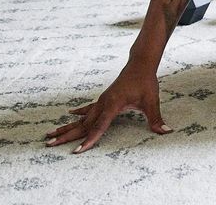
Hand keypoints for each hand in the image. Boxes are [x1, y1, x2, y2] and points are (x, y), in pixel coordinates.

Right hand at [44, 64, 171, 152]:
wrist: (140, 64)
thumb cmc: (146, 82)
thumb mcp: (151, 101)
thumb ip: (155, 118)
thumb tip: (166, 132)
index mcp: (113, 105)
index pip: (99, 127)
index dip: (89, 140)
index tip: (77, 151)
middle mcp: (103, 103)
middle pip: (83, 124)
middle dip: (66, 136)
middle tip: (49, 145)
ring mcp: (101, 100)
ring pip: (81, 118)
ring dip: (66, 127)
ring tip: (50, 135)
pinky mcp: (104, 98)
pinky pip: (87, 108)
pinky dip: (78, 114)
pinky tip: (68, 116)